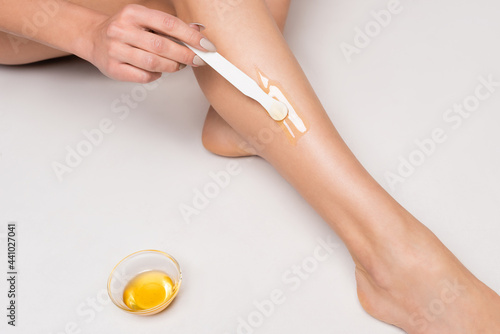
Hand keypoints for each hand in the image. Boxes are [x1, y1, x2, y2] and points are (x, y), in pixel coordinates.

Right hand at [88, 4, 214, 82]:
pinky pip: (143, 76)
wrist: (93, 37)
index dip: (191, 36)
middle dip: (185, 55)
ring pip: (153, 63)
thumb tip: (198, 31)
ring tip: (178, 65)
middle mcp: (121, 30)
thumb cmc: (125, 29)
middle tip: (197, 60)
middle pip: (162, 46)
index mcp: (133, 13)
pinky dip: (156, 75)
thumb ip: (170, 26)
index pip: (169, 24)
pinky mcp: (113, 68)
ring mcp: (115, 50)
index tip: (206, 46)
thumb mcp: (146, 20)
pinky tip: (158, 69)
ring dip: (172, 66)